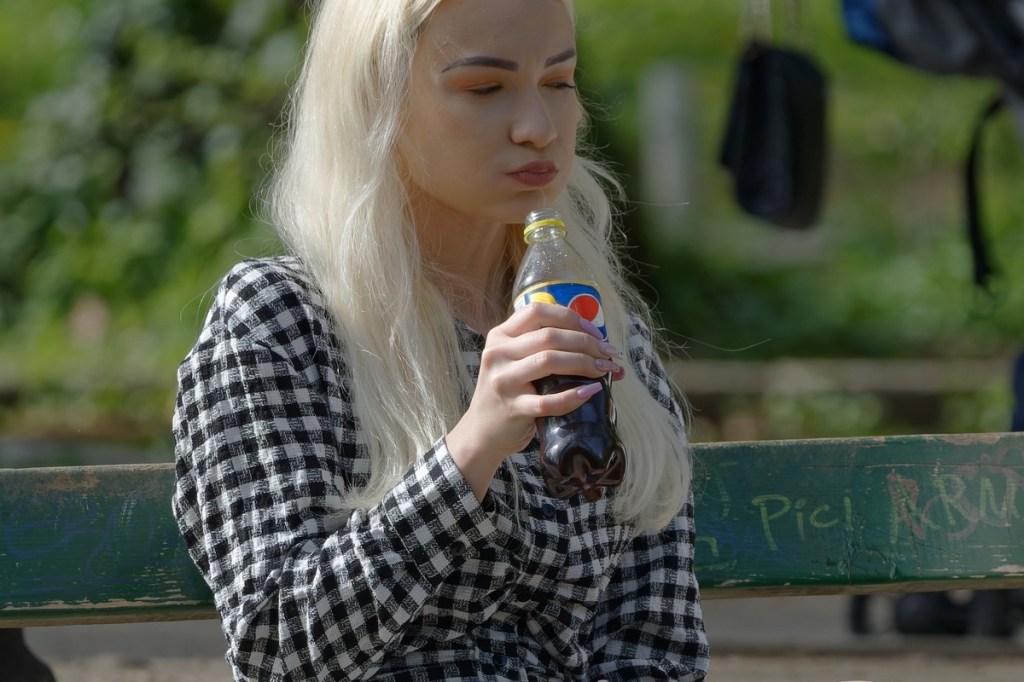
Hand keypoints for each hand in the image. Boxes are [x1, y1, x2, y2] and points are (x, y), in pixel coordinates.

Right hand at [445, 302, 623, 499]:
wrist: (482, 432)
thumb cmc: (509, 392)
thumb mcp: (513, 360)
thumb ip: (541, 346)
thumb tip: (596, 341)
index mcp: (500, 336)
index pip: (537, 312)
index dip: (571, 318)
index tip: (595, 332)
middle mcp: (498, 354)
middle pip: (549, 336)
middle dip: (587, 343)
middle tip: (609, 354)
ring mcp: (503, 381)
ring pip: (549, 361)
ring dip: (585, 363)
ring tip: (605, 370)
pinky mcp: (513, 408)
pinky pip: (549, 400)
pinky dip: (574, 395)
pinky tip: (591, 392)